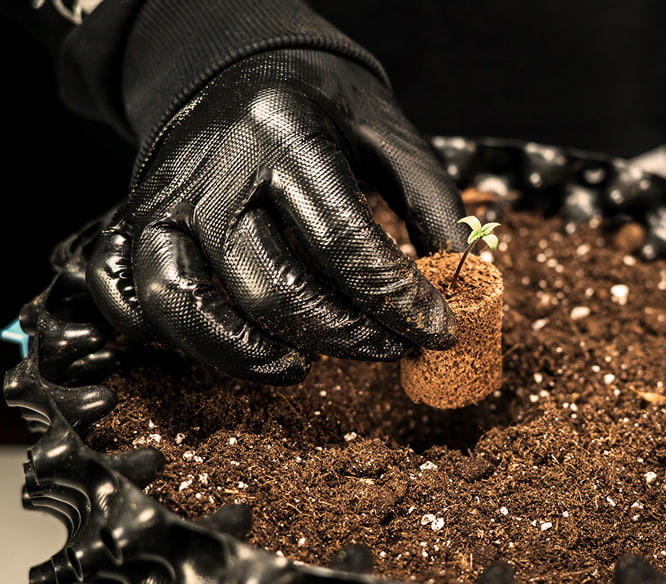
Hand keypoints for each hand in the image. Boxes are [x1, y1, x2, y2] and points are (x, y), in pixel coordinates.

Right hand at [86, 49, 466, 383]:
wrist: (241, 70)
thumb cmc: (322, 107)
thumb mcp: (389, 134)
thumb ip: (431, 202)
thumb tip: (462, 281)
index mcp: (284, 132)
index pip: (344, 242)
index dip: (397, 300)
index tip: (436, 330)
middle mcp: (214, 167)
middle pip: (275, 288)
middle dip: (344, 337)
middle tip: (388, 347)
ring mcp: (164, 199)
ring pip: (191, 307)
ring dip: (256, 356)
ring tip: (309, 365)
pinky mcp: (137, 224)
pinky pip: (137, 303)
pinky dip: (187, 342)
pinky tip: (244, 347)